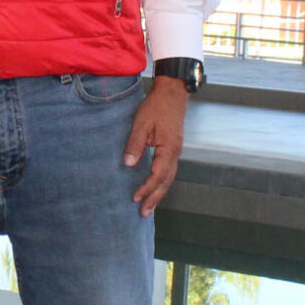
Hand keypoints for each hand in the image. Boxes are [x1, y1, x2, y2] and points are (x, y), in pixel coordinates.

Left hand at [123, 76, 190, 215]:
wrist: (173, 92)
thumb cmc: (157, 106)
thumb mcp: (141, 123)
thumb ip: (135, 144)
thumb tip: (128, 164)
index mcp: (169, 149)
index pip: (158, 175)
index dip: (146, 188)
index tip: (135, 198)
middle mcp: (175, 153)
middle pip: (166, 181)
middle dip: (155, 198)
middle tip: (143, 213)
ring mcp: (176, 151)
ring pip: (169, 177)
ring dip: (159, 192)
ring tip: (149, 206)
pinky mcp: (173, 147)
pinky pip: (168, 170)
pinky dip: (161, 182)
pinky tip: (154, 186)